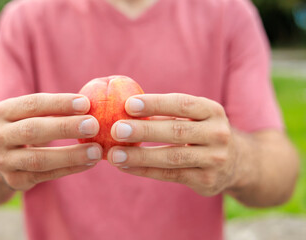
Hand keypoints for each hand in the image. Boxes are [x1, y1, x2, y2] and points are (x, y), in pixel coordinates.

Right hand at [0, 93, 101, 190]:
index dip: (59, 103)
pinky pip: (45, 176)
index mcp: (1, 111)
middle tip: (93, 125)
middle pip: (32, 130)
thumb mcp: (33, 113)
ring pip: (38, 159)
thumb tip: (91, 105)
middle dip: (65, 128)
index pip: (32, 104)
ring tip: (96, 151)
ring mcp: (3, 161)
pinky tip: (89, 163)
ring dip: (71, 155)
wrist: (5, 156)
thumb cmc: (29, 125)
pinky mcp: (15, 180)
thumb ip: (56, 109)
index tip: (86, 103)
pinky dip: (70, 169)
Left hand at [107, 93, 237, 195]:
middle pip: (176, 131)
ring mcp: (215, 159)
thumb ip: (166, 113)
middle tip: (117, 129)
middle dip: (144, 130)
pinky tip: (126, 167)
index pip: (182, 104)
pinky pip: (170, 175)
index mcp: (213, 111)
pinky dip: (145, 171)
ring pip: (172, 157)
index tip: (128, 104)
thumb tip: (124, 109)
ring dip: (140, 156)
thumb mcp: (194, 117)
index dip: (155, 104)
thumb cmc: (202, 132)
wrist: (236, 162)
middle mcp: (218, 134)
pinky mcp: (207, 180)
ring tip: (114, 154)